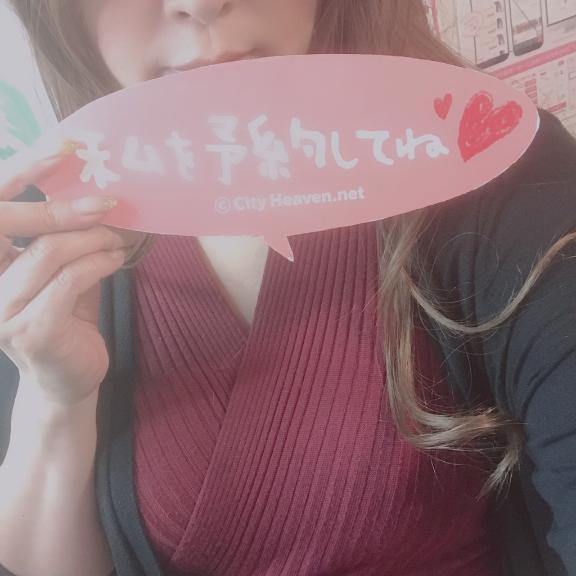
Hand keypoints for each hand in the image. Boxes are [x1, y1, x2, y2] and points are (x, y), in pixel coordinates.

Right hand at [0, 140, 142, 406]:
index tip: (65, 146)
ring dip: (93, 239)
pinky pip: (70, 279)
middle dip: (64, 205)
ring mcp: (1, 309)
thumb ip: (65, 240)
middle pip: (12, 222)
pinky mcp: (30, 329)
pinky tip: (117, 258)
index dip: (23, 170)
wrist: (68, 380)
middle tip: (108, 199)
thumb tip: (97, 195)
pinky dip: (100, 263)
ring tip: (119, 237)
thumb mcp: (62, 274)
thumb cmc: (66, 321)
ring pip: (50, 251)